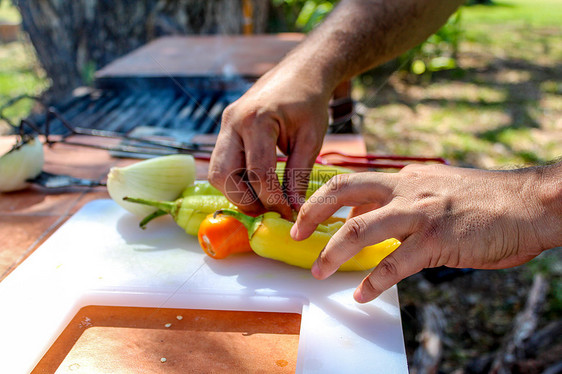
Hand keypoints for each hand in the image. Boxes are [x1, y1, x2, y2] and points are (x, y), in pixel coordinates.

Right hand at [209, 63, 331, 217]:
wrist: (299, 73)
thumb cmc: (309, 102)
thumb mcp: (311, 139)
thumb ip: (298, 175)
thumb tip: (294, 209)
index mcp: (256, 120)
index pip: (258, 173)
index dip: (272, 199)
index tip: (288, 213)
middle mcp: (233, 122)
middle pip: (223, 175)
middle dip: (245, 200)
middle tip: (269, 211)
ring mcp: (225, 125)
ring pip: (217, 172)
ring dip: (237, 192)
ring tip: (264, 199)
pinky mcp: (225, 129)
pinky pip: (222, 163)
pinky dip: (237, 179)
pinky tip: (258, 184)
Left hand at [291, 163, 556, 302]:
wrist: (529, 203)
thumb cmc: (483, 202)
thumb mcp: (435, 189)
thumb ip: (401, 200)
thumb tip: (369, 217)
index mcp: (404, 177)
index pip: (351, 182)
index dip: (322, 199)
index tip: (305, 217)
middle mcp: (406, 188)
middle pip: (344, 191)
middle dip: (312, 213)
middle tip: (294, 234)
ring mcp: (421, 212)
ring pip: (361, 228)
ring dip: (333, 252)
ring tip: (319, 271)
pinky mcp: (439, 238)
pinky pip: (396, 263)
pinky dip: (375, 282)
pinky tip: (363, 295)